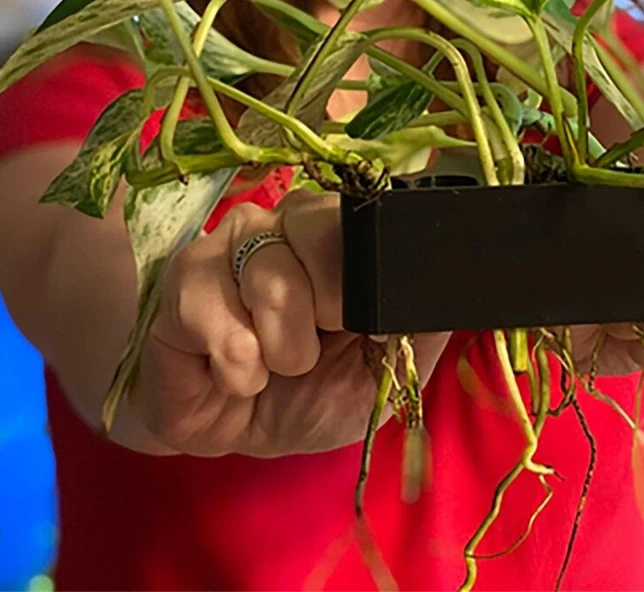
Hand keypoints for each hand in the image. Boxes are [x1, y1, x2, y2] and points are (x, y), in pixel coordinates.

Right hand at [129, 190, 449, 456]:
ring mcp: (231, 242)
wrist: (244, 431)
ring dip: (283, 343)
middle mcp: (287, 222)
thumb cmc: (317, 390)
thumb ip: (422, 319)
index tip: (366, 323)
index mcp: (341, 235)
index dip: (365, 264)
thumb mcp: (387, 367)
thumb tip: (460, 282)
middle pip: (315, 221)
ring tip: (279, 369)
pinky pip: (209, 303)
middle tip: (322, 345)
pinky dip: (235, 360)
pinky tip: (240, 378)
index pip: (363, 211)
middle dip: (328, 298)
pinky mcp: (183, 278)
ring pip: (267, 267)